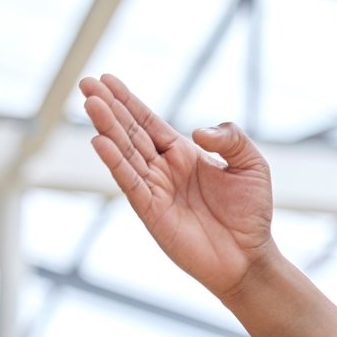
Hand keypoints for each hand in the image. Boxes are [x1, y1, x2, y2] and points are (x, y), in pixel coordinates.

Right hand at [81, 74, 276, 298]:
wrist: (249, 256)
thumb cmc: (251, 212)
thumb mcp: (251, 163)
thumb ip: (230, 138)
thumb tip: (198, 132)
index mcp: (183, 153)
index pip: (148, 121)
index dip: (127, 100)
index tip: (106, 80)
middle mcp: (164, 169)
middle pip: (130, 132)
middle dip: (108, 108)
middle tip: (86, 84)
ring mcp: (155, 190)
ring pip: (125, 153)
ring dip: (107, 129)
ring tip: (90, 105)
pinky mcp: (152, 213)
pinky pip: (130, 184)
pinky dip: (114, 163)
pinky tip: (99, 142)